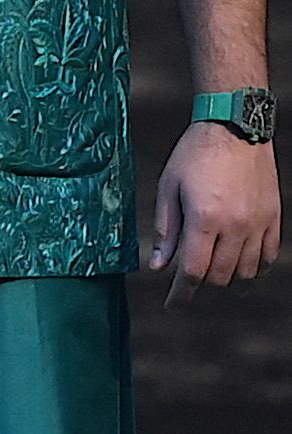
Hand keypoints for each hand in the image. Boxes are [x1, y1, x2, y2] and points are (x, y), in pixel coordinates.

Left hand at [150, 121, 280, 304]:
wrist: (235, 128)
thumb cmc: (194, 155)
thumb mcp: (168, 188)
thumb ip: (166, 229)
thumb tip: (159, 266)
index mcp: (204, 218)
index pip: (193, 271)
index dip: (181, 294)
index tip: (172, 305)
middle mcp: (235, 225)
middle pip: (220, 276)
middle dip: (201, 287)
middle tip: (187, 287)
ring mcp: (259, 223)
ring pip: (246, 272)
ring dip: (228, 281)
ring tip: (212, 279)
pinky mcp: (274, 218)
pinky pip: (268, 257)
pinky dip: (255, 269)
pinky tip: (241, 269)